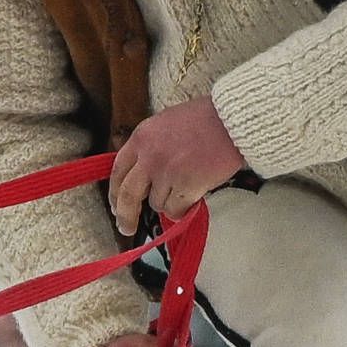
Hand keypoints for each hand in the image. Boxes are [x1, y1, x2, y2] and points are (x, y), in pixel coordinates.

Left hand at [108, 97, 244, 237]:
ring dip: (170, 202)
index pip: (117, 171)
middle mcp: (149, 156)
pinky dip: (183, 209)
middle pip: (128, 195)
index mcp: (141, 137)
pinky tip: (193, 197)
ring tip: (187, 186)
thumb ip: (150, 148)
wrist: (232, 121)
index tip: (116, 205)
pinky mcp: (185, 185)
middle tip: (127, 227)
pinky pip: (176, 210)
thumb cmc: (206, 119)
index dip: (114, 192)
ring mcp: (166, 172)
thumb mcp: (165, 124)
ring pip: (157, 204)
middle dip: (126, 215)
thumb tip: (144, 175)